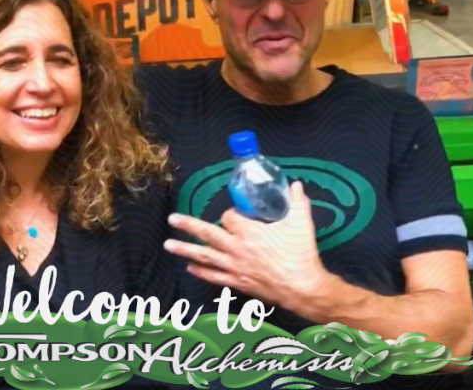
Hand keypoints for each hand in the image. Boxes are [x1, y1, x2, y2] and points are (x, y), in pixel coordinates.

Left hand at [164, 182, 330, 311]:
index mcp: (249, 231)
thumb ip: (297, 202)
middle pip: (207, 233)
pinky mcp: (238, 282)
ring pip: (205, 256)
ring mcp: (235, 266)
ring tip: (168, 245)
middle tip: (172, 220)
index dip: (231, 214)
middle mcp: (237, 248)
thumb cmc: (301, 253)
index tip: (237, 214)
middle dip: (188, 226)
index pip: (229, 217)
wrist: (304, 287)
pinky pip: (214, 276)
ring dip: (185, 249)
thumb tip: (294, 185)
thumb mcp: (301, 222)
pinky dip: (201, 272)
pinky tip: (190, 267)